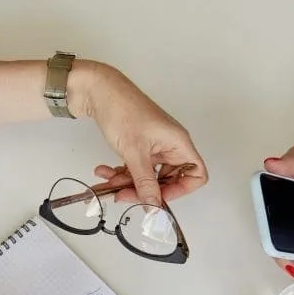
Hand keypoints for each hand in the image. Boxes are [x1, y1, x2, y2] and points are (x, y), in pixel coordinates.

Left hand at [74, 63, 207, 206]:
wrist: (97, 90)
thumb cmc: (122, 109)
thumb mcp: (134, 152)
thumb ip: (144, 181)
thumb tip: (154, 205)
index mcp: (178, 142)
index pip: (196, 173)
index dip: (181, 190)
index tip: (159, 198)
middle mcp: (169, 144)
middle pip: (167, 180)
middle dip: (145, 189)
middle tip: (124, 195)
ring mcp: (154, 145)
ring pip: (147, 175)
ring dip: (127, 182)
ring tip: (108, 183)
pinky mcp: (138, 145)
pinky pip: (134, 167)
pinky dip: (119, 172)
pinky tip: (104, 172)